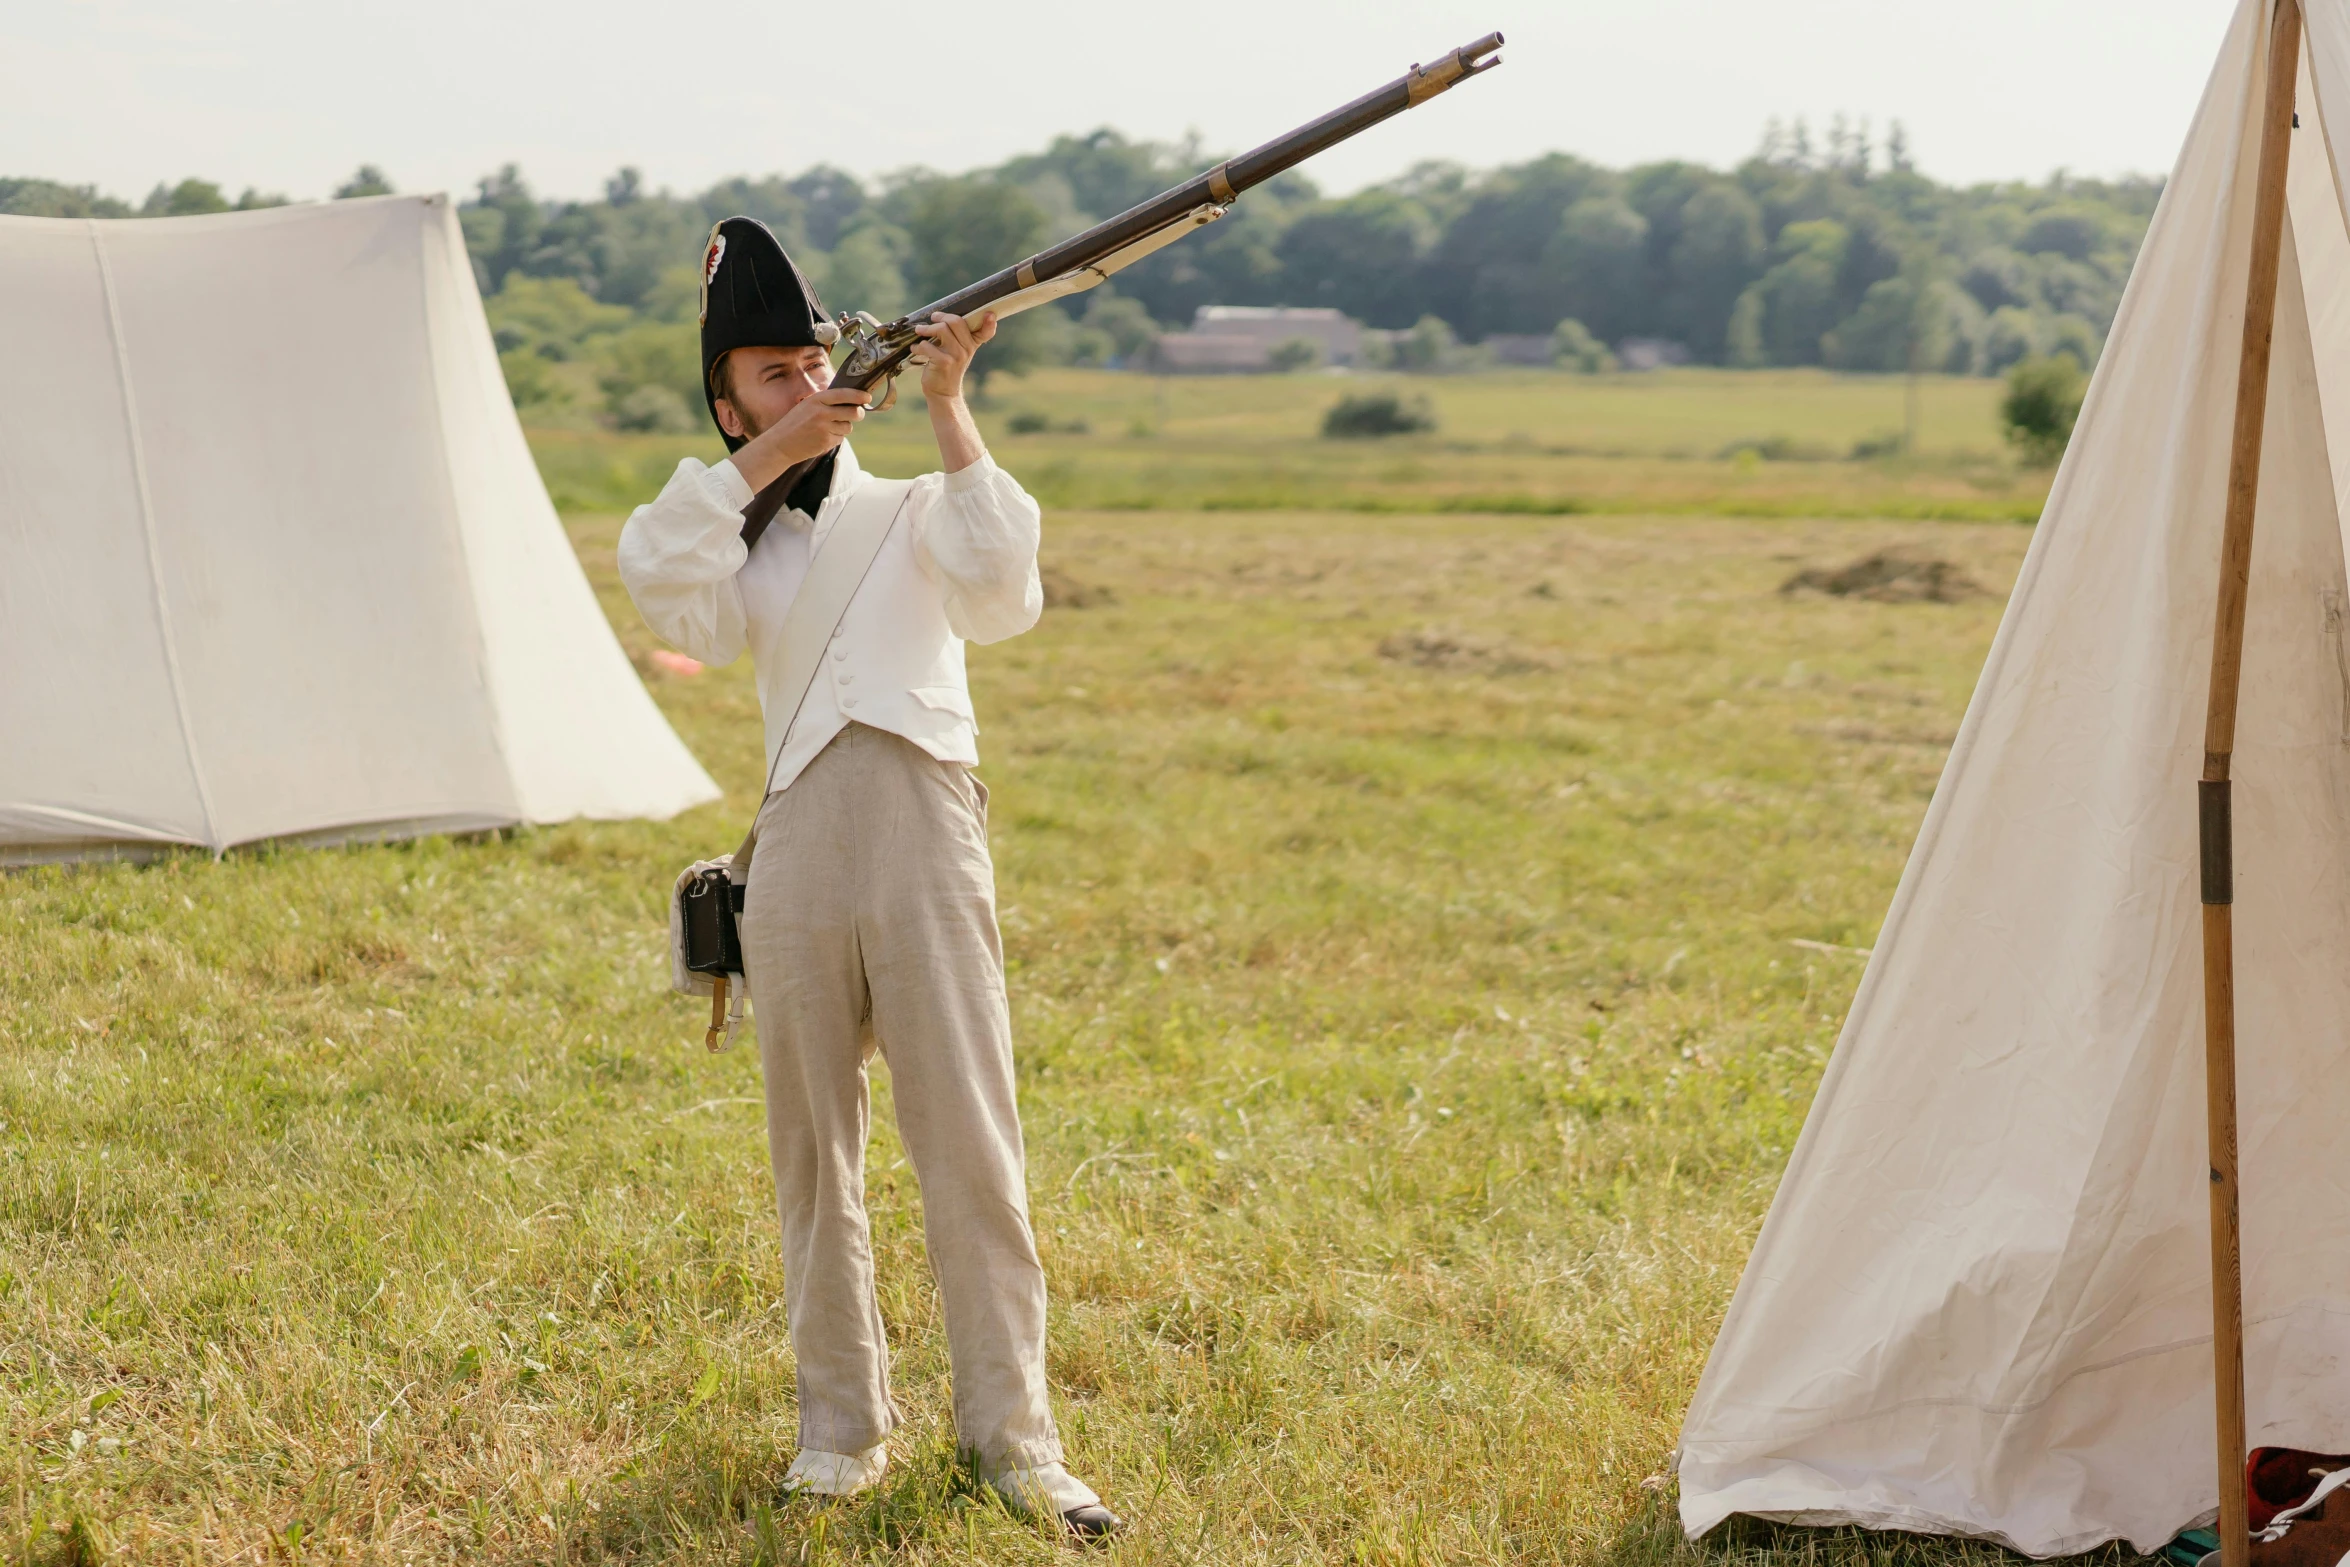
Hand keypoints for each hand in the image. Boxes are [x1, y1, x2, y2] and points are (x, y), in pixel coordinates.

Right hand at [734, 386, 869, 489]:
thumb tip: (851, 400)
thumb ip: (826, 402)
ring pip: (848, 427)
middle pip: (853, 412)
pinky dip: (835, 437)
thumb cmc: (795, 423)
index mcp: (816, 400)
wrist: (780, 444)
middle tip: (857, 414)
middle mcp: (821, 413)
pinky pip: (840, 438)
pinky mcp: (826, 442)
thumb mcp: (807, 406)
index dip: (859, 395)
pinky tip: (822, 437)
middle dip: (858, 414)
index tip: (867, 397)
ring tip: (827, 428)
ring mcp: (824, 428)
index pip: (844, 394)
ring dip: (843, 427)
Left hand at [909, 311, 997, 399]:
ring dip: (926, 329)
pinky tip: (916, 349)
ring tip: (919, 331)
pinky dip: (918, 346)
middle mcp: (967, 349)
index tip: (989, 314)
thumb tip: (940, 315)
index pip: (986, 332)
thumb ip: (957, 335)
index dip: (989, 323)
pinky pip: (927, 345)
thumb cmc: (948, 366)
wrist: (943, 391)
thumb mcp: (958, 351)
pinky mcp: (944, 362)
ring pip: (941, 329)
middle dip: (941, 317)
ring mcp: (956, 355)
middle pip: (956, 322)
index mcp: (973, 344)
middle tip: (933, 318)